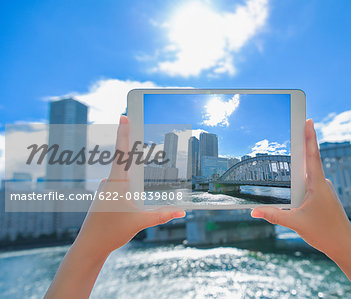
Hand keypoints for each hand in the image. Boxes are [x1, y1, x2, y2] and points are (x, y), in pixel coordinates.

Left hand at [75, 115, 184, 255]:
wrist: (89, 247)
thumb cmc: (110, 233)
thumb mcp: (140, 222)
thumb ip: (161, 215)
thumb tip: (182, 211)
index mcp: (117, 183)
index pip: (122, 153)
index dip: (124, 134)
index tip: (124, 116)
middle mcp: (110, 183)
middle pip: (123, 159)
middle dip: (131, 146)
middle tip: (135, 126)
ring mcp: (106, 190)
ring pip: (122, 175)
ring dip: (131, 170)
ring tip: (141, 162)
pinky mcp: (105, 197)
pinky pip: (118, 184)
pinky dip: (126, 182)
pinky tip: (132, 190)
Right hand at [251, 119, 350, 257]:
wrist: (345, 246)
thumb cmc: (324, 234)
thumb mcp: (295, 224)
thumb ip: (273, 215)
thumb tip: (254, 211)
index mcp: (318, 184)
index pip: (312, 155)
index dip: (310, 136)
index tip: (309, 120)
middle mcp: (323, 183)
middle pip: (310, 159)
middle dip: (303, 142)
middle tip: (298, 123)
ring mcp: (326, 189)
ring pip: (309, 174)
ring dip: (301, 165)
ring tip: (293, 151)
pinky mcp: (325, 196)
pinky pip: (312, 182)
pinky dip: (303, 179)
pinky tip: (297, 182)